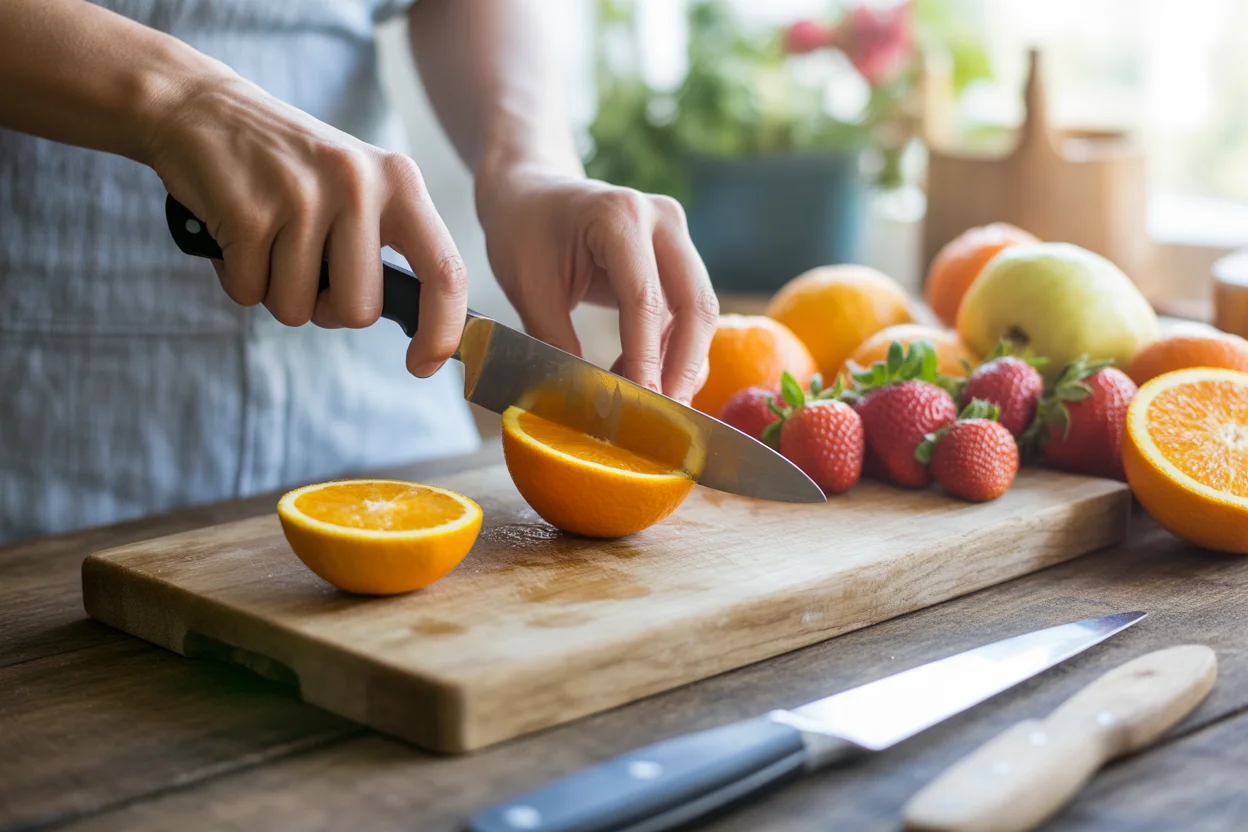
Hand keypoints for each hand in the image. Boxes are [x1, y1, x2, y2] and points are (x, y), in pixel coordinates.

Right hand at [144, 72, 466, 377]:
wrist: (201, 108)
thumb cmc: (288, 166)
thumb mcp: (357, 184)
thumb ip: (388, 243)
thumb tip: (421, 325)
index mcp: (400, 182)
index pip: (445, 271)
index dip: (442, 331)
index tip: (423, 364)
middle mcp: (359, 185)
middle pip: (358, 311)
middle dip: (325, 308)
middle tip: (303, 266)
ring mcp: (304, 198)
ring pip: (299, 309)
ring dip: (276, 291)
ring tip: (266, 239)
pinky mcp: (250, 214)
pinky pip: (250, 293)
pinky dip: (237, 278)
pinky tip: (234, 233)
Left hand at [476, 166, 718, 403]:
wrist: (532, 191)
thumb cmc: (523, 231)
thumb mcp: (529, 289)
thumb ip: (556, 343)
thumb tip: (585, 402)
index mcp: (619, 217)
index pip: (644, 299)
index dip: (647, 359)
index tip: (641, 403)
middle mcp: (661, 220)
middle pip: (697, 305)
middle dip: (684, 367)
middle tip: (665, 415)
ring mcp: (676, 237)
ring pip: (700, 314)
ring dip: (678, 364)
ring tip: (641, 400)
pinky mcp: (678, 258)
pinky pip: (686, 313)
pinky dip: (668, 351)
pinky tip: (638, 377)